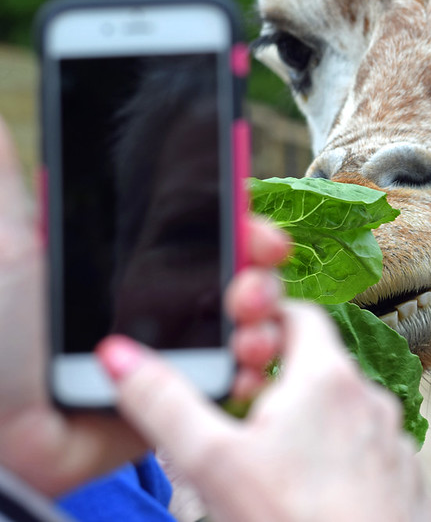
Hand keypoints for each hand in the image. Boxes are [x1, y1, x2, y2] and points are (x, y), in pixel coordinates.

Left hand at [0, 116, 288, 496]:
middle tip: (256, 275)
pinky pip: (238, 376)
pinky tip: (249, 364)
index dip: (243, 222)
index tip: (260, 230)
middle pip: (242, 271)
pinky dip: (254, 367)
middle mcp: (169, 297)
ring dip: (266, 318)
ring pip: (251, 321)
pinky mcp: (188, 392)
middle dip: (262, 270)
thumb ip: (10, 178)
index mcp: (139, 257)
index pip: (209, 227)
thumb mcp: (8, 243)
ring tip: (249, 327)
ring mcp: (183, 346)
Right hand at [97, 295, 430, 521]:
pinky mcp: (401, 474)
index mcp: (327, 378)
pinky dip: (337, 454)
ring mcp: (391, 437)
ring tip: (273, 461)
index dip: (267, 321)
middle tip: (243, 418)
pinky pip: (364, 446)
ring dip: (308, 420)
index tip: (241, 346)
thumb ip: (166, 404)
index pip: (301, 315)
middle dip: (278, 382)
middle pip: (318, 366)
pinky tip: (311, 487)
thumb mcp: (213, 463)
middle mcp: (369, 398)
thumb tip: (122, 358)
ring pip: (341, 410)